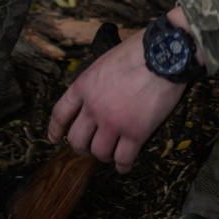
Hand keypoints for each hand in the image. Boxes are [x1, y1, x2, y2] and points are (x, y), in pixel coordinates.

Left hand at [47, 26, 185, 172]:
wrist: (164, 55)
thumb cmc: (139, 52)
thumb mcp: (105, 61)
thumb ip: (95, 82)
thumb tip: (96, 95)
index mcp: (84, 86)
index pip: (60, 113)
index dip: (55, 129)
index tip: (54, 138)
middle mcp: (94, 108)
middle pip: (77, 140)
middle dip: (82, 147)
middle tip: (90, 147)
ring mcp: (114, 122)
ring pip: (99, 152)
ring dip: (104, 156)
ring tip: (111, 154)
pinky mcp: (136, 133)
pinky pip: (123, 158)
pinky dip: (122, 165)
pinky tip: (124, 165)